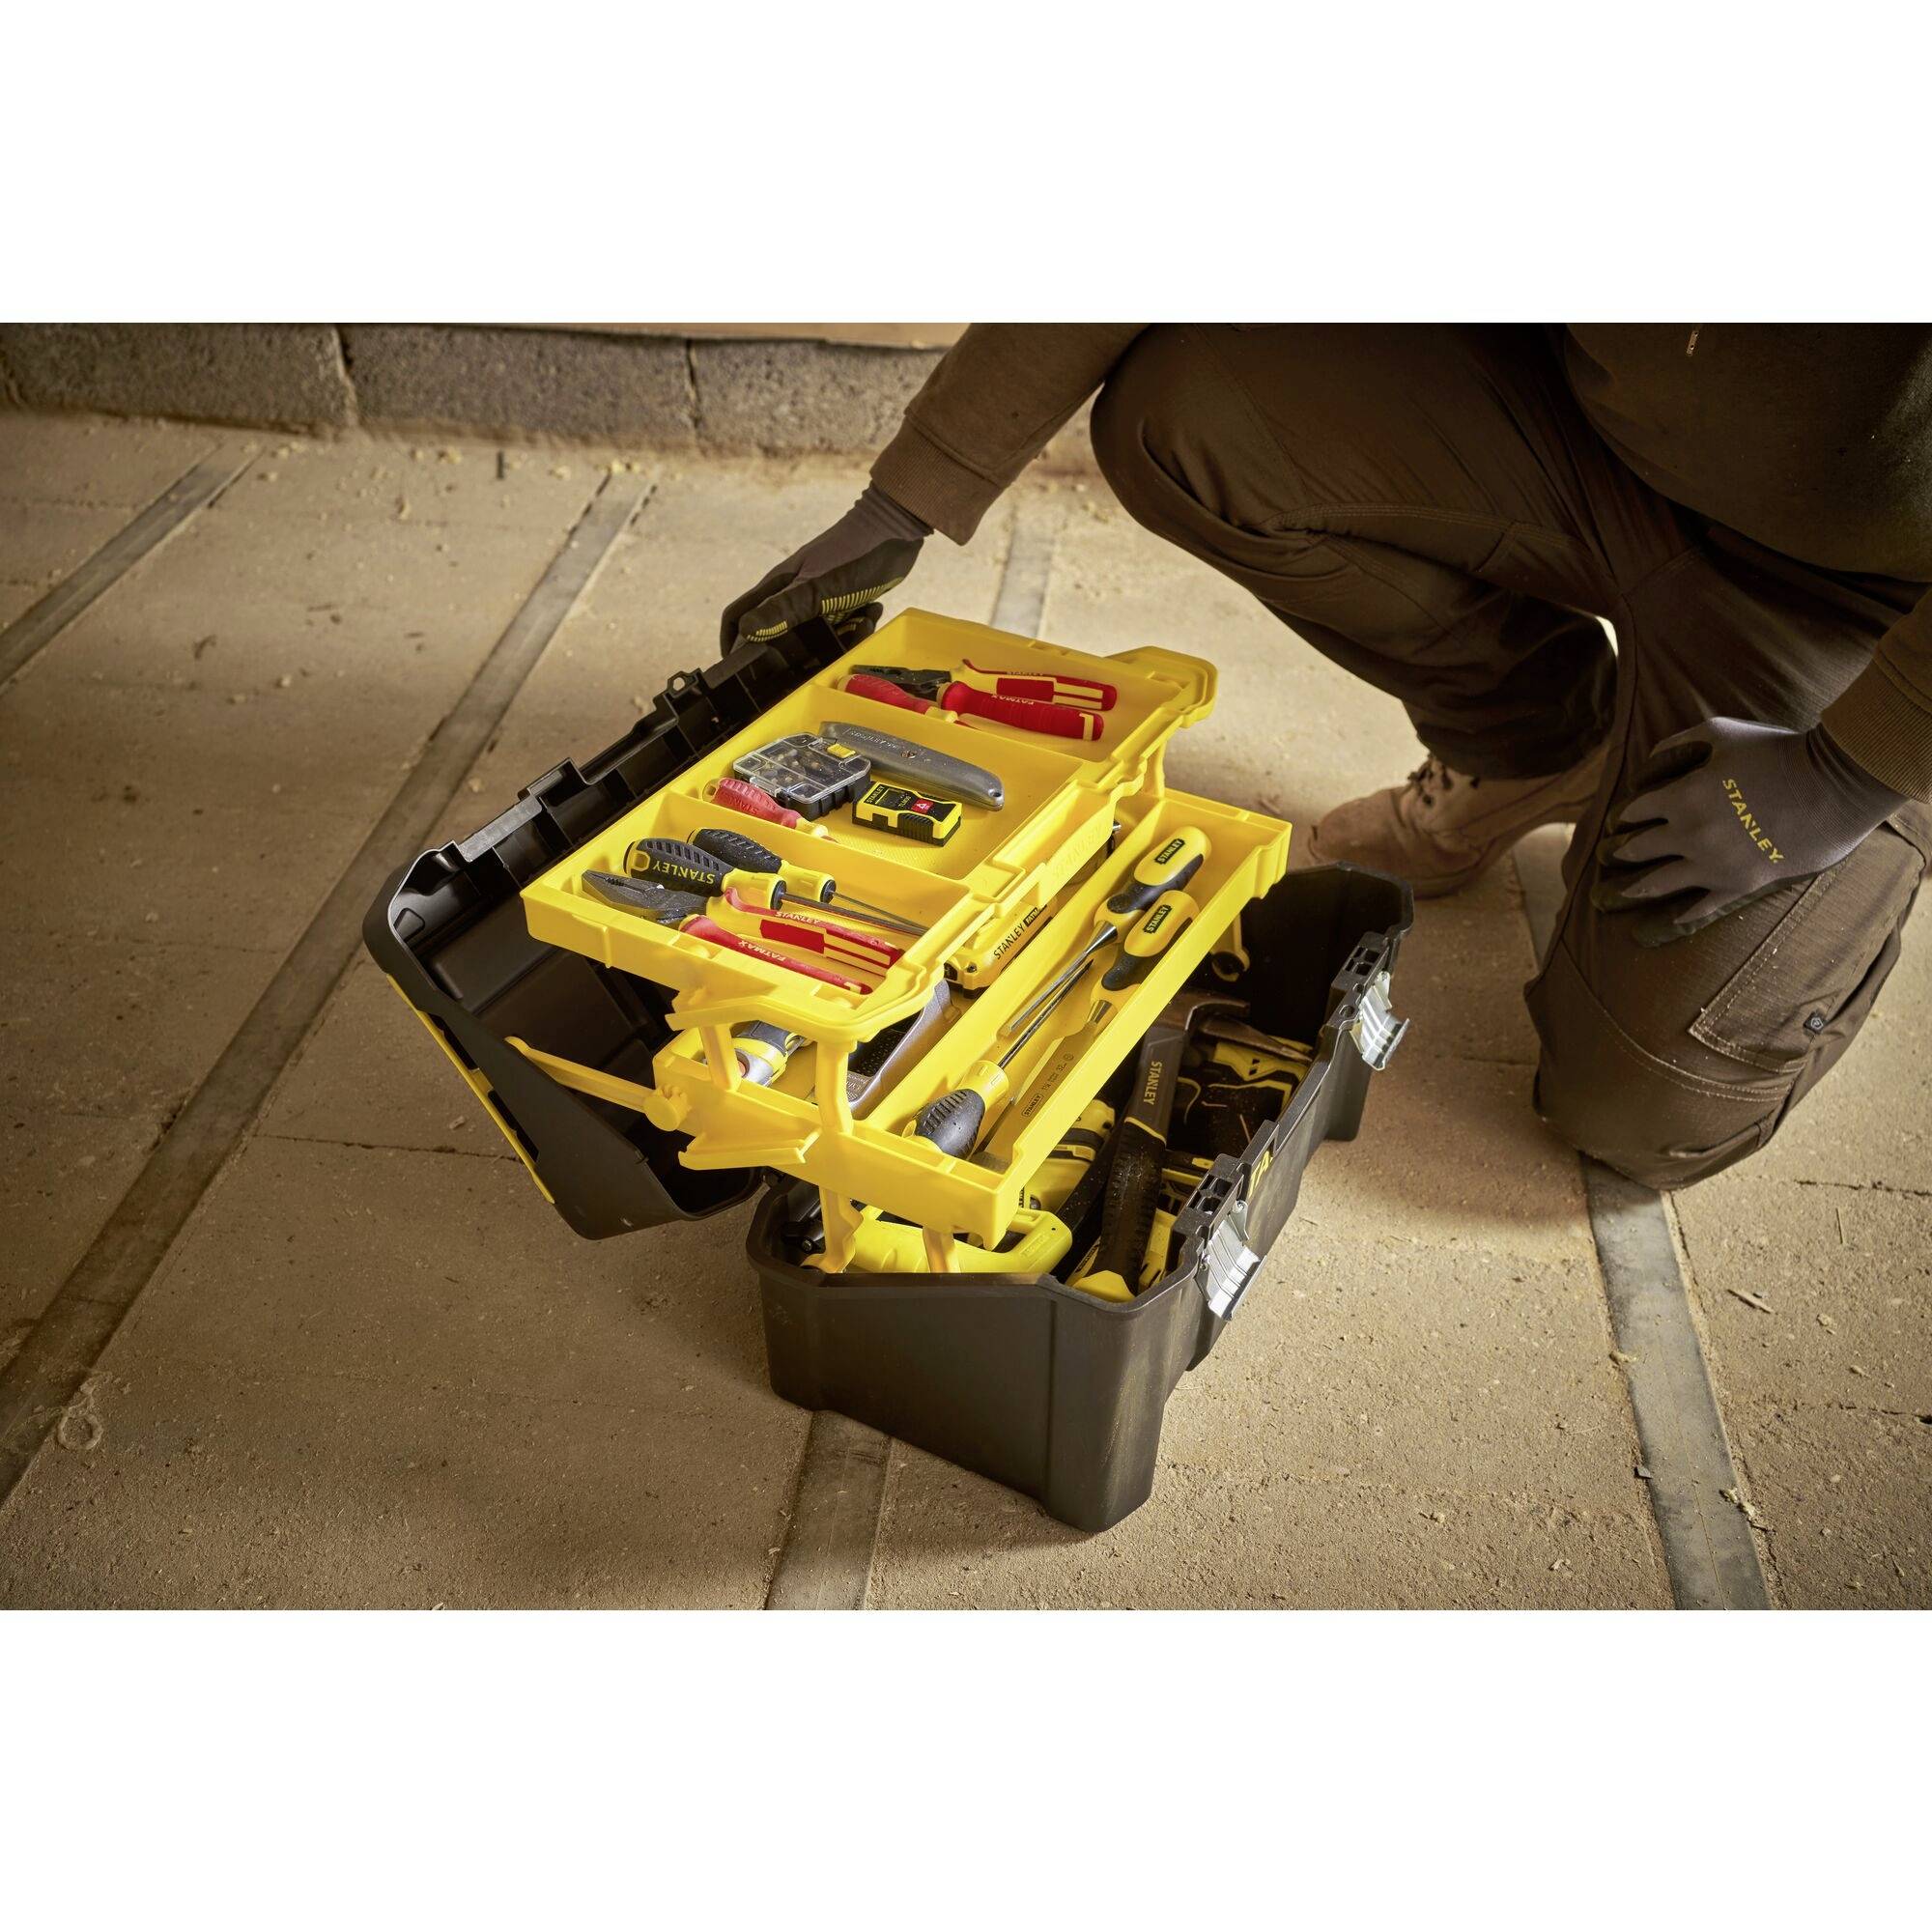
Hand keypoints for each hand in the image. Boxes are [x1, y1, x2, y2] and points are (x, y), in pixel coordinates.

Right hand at [719, 484, 928, 653]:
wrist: (894, 529)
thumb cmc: (852, 554)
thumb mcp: (816, 588)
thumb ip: (783, 609)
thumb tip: (747, 632)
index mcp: (776, 589)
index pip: (738, 619)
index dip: (733, 647)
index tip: (738, 676)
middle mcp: (791, 595)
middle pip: (776, 636)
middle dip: (794, 656)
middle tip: (812, 668)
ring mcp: (817, 599)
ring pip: (813, 636)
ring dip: (835, 643)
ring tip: (856, 631)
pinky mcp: (841, 602)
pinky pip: (840, 629)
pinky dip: (855, 630)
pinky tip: (869, 618)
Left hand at [1593, 716, 1908, 944]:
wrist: (1832, 786)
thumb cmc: (1777, 753)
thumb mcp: (1722, 733)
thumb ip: (1680, 743)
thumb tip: (1650, 759)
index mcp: (1680, 798)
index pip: (1636, 812)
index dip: (1623, 816)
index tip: (1616, 823)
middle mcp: (1689, 836)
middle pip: (1640, 849)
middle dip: (1620, 852)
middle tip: (1607, 857)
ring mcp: (1712, 865)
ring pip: (1660, 883)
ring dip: (1636, 888)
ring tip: (1621, 895)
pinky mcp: (1739, 885)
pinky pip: (1703, 906)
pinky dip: (1684, 914)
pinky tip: (1672, 917)